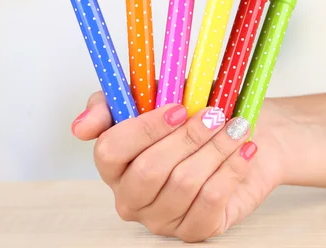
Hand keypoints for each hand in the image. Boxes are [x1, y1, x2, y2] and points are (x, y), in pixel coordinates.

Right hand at [71, 92, 286, 241]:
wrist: (236, 132)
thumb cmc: (191, 114)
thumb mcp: (153, 93)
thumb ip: (113, 102)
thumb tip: (81, 127)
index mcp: (113, 164)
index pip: (110, 151)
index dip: (145, 128)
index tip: (178, 108)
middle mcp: (131, 197)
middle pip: (150, 170)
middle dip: (188, 138)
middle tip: (214, 115)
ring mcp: (161, 219)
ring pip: (185, 184)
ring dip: (216, 149)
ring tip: (236, 127)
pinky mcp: (195, 230)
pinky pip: (211, 203)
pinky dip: (232, 170)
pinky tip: (244, 150)